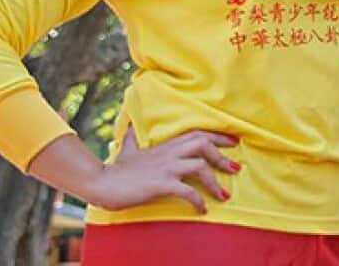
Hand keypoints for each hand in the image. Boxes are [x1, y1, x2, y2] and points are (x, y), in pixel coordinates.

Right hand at [87, 127, 239, 213]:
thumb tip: (129, 128)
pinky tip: (202, 209)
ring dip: (215, 181)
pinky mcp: (162, 184)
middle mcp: (169, 153)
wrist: (102, 183)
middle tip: (236, 167)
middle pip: (204, 144)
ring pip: (200, 166)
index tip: (234, 141)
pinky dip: (198, 200)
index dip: (218, 136)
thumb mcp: (127, 150)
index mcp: (166, 145)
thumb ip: (132, 139)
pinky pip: (187, 190)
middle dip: (222, 155)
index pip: (197, 134)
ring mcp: (166, 167)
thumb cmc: (117, 170)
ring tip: (224, 195)